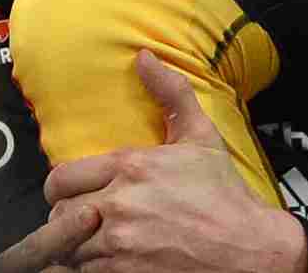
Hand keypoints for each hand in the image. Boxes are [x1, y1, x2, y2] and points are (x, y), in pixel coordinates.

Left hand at [35, 53, 302, 272]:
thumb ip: (170, 92)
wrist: (249, 249)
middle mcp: (120, 205)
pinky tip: (105, 263)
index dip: (60, 190)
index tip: (70, 196)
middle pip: (58, 216)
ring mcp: (121, 245)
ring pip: (69, 249)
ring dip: (77, 248)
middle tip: (83, 222)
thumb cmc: (224, 194)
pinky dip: (89, 270)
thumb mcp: (201, 136)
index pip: (61, 179)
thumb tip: (143, 56)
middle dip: (67, 220)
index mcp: (131, 167)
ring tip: (92, 245)